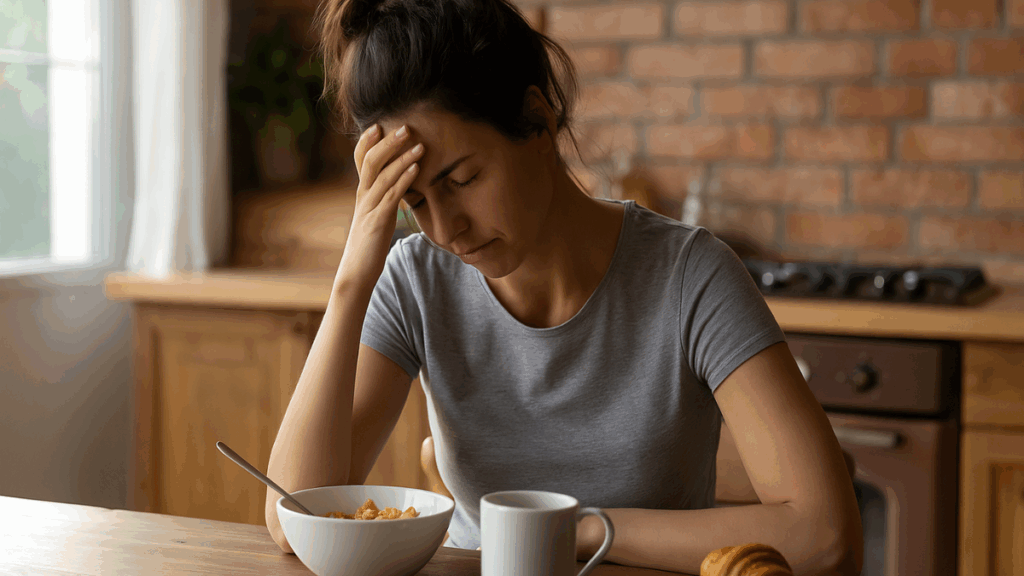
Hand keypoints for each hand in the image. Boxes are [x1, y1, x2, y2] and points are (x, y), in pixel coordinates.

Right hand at [335, 123, 424, 288]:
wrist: (356, 273)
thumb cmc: (368, 246)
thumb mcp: (375, 217)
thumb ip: (382, 201)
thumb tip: (397, 188)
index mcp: (362, 194)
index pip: (360, 160)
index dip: (367, 141)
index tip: (379, 124)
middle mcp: (363, 196)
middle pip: (371, 160)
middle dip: (389, 142)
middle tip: (406, 126)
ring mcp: (369, 208)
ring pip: (383, 175)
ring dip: (402, 157)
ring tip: (420, 144)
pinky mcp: (378, 221)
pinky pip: (392, 195)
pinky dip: (404, 179)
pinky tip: (416, 168)